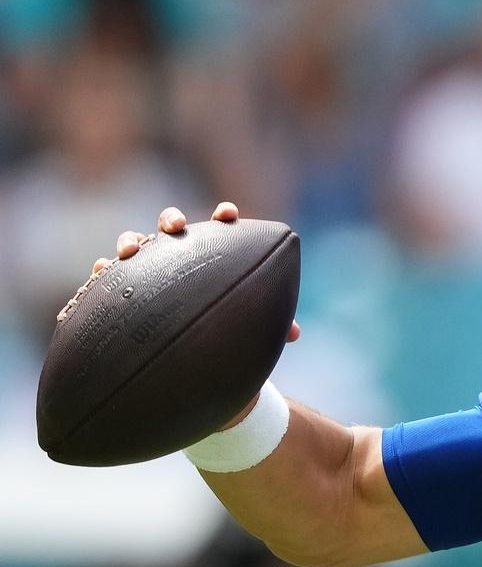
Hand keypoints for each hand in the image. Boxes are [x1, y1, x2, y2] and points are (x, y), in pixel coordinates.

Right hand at [77, 201, 302, 343]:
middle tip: (174, 227)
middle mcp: (179, 256)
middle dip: (171, 220)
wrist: (190, 352)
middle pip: (173, 226)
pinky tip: (101, 272)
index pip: (220, 228)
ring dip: (132, 240)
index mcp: (212, 256)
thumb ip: (270, 324)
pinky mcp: (125, 287)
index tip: (228, 214)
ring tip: (130, 250)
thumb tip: (293, 334)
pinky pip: (109, 275)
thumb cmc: (225, 329)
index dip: (223, 216)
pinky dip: (104, 269)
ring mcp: (149, 269)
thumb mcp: (248, 325)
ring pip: (137, 243)